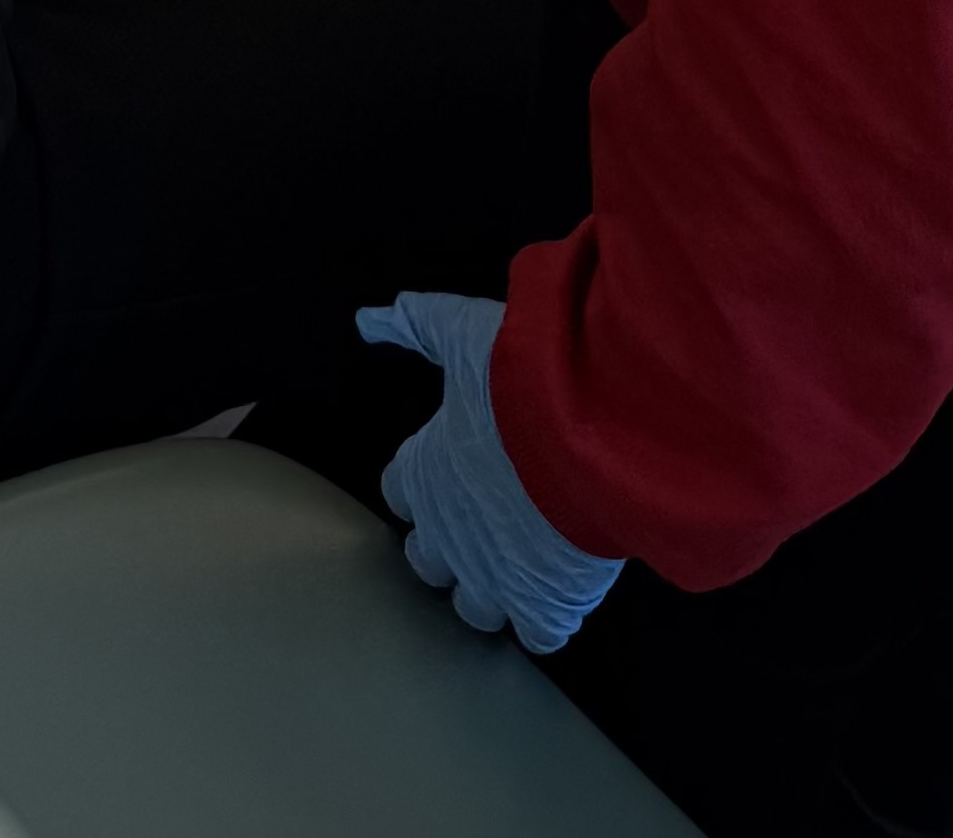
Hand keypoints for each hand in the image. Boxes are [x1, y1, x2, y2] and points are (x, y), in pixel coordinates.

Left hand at [356, 290, 623, 653]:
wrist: (588, 431)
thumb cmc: (519, 378)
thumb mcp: (461, 331)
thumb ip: (414, 323)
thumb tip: (365, 318)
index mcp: (423, 472)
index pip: (400, 492)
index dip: (421, 488)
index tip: (441, 479)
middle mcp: (448, 533)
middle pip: (428, 561)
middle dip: (449, 549)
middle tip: (482, 529)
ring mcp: (495, 578)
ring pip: (475, 607)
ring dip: (494, 591)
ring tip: (522, 571)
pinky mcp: (544, 607)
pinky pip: (538, 634)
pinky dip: (549, 619)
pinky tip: (564, 595)